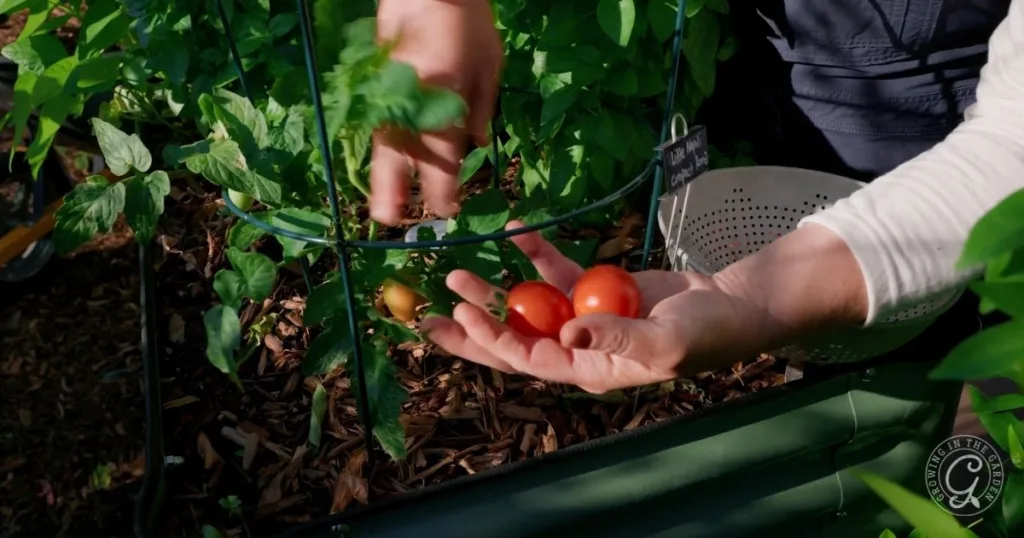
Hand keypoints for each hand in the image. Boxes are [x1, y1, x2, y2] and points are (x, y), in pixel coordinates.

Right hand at [371, 0, 502, 224]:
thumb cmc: (469, 24)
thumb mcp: (490, 65)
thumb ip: (482, 109)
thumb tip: (474, 148)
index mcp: (445, 100)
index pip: (442, 159)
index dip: (445, 191)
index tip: (451, 210)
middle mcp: (411, 104)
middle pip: (400, 157)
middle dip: (396, 192)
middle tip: (392, 221)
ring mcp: (389, 95)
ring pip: (382, 145)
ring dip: (382, 179)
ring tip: (382, 209)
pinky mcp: (378, 88)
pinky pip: (378, 127)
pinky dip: (381, 152)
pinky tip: (383, 170)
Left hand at [421, 221, 780, 393]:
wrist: (730, 305)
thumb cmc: (705, 334)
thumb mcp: (664, 343)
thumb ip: (615, 339)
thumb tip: (565, 336)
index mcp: (589, 370)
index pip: (529, 359)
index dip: (493, 339)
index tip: (465, 315)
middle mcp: (577, 347)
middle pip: (512, 340)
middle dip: (471, 329)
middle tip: (426, 317)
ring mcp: (583, 317)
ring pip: (527, 306)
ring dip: (493, 290)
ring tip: (456, 273)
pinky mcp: (594, 290)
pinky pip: (556, 272)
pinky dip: (536, 254)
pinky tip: (513, 232)